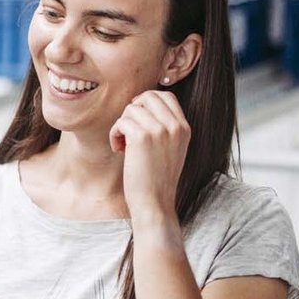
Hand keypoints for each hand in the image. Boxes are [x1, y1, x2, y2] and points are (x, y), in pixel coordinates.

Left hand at [110, 89, 189, 221]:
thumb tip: (141, 104)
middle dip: (132, 110)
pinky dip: (114, 134)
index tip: (137, 119)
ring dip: (121, 125)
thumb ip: (164, 126)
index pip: (166, 95)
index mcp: (184, 128)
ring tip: (123, 145)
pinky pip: (121, 122)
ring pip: (131, 109)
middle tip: (128, 130)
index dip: (146, 102)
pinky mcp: (142, 137)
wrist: (155, 202)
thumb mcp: (171, 148)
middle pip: (147, 97)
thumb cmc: (156, 178)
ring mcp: (159, 130)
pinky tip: (119, 150)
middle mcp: (175, 126)